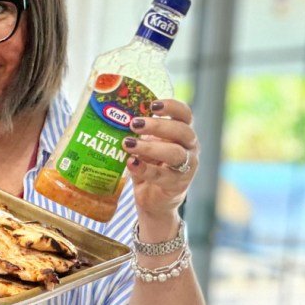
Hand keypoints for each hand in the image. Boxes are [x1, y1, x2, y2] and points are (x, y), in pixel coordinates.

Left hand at [123, 99, 198, 217]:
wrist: (155, 199)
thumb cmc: (151, 165)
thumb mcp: (146, 146)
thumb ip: (139, 134)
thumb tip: (115, 117)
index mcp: (183, 132)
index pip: (185, 114)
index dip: (172, 106)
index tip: (152, 104)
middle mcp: (190, 147)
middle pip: (181, 131)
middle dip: (157, 125)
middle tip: (134, 124)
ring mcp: (187, 167)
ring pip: (175, 153)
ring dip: (150, 147)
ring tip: (128, 144)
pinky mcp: (177, 184)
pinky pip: (162, 175)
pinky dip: (144, 168)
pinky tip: (131, 163)